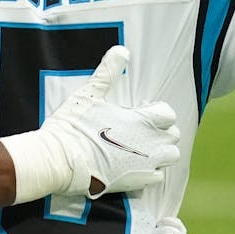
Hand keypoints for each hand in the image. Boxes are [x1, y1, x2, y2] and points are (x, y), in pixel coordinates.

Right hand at [39, 45, 180, 197]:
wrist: (61, 160)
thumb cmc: (74, 126)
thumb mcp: (89, 93)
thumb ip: (109, 71)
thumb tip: (122, 50)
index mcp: (143, 119)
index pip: (168, 114)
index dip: (156, 113)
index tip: (140, 113)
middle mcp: (151, 143)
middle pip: (173, 136)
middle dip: (161, 132)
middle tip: (140, 131)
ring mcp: (147, 164)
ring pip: (171, 157)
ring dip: (161, 153)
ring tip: (141, 149)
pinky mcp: (138, 183)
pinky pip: (158, 177)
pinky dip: (150, 172)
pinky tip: (134, 167)